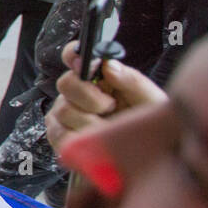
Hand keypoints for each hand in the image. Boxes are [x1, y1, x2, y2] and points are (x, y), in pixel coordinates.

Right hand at [45, 40, 167, 151]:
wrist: (145, 153)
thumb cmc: (145, 124)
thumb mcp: (149, 100)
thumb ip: (131, 80)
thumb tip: (109, 65)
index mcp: (97, 76)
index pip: (75, 56)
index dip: (74, 54)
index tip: (85, 62)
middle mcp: (76, 91)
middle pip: (66, 83)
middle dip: (91, 98)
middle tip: (110, 107)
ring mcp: (64, 112)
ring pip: (64, 111)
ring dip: (90, 122)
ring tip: (107, 127)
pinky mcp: (58, 134)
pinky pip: (59, 134)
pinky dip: (80, 138)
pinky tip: (94, 138)